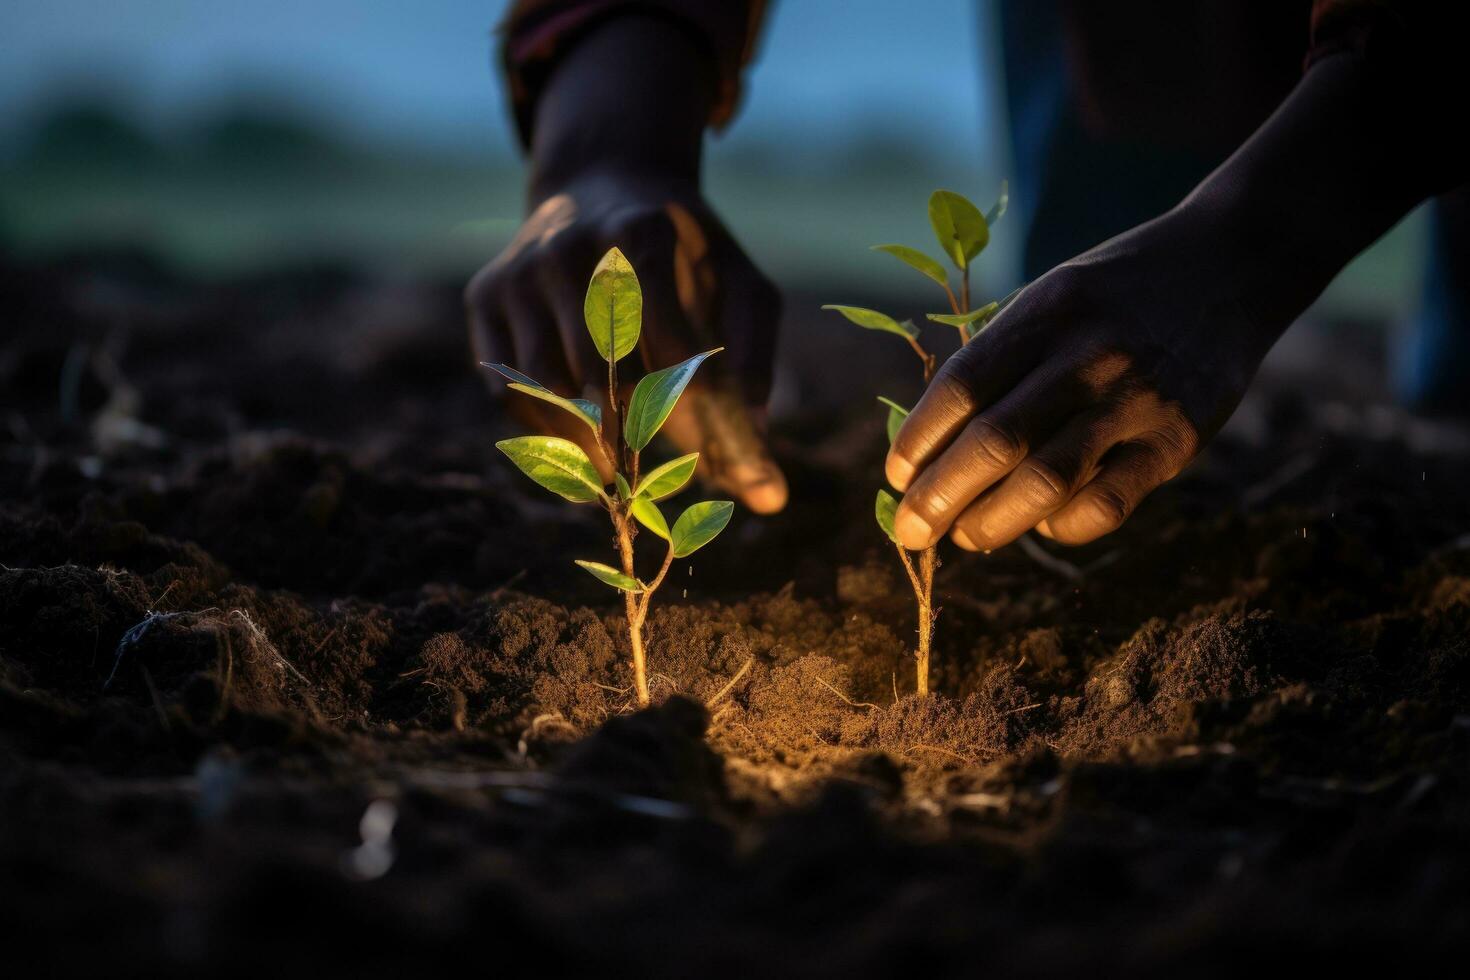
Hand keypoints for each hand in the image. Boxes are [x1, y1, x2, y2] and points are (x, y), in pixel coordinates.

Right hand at [466, 15, 786, 512]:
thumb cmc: (685, 254)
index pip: (667, 343)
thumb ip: (755, 361)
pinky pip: (507, 389)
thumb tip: (760, 461)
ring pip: (551, 391)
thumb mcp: (738, 282)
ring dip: (590, 445)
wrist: (599, 183)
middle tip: (664, 484)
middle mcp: (569, 247)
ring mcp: (519, 271)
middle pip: (604, 377)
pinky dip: (545, 429)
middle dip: (638, 438)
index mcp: (641, 232)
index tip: (713, 466)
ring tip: (622, 471)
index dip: (690, 411)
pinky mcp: (485, 295)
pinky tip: (581, 442)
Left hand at [885, 206, 1278, 550]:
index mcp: (1045, 313)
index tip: (896, 477)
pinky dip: (1060, 526)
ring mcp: (1136, 399)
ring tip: (964, 537)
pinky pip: (1106, 504)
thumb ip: (1002, 359)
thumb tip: (934, 448)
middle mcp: (1087, 355)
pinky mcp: (1178, 440)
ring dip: (990, 522)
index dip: (919, 440)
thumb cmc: (1116, 292)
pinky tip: (1042, 525)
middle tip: (910, 531)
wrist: (1232, 264)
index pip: (962, 386)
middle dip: (939, 496)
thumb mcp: (1052, 296)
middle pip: (994, 442)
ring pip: (1045, 481)